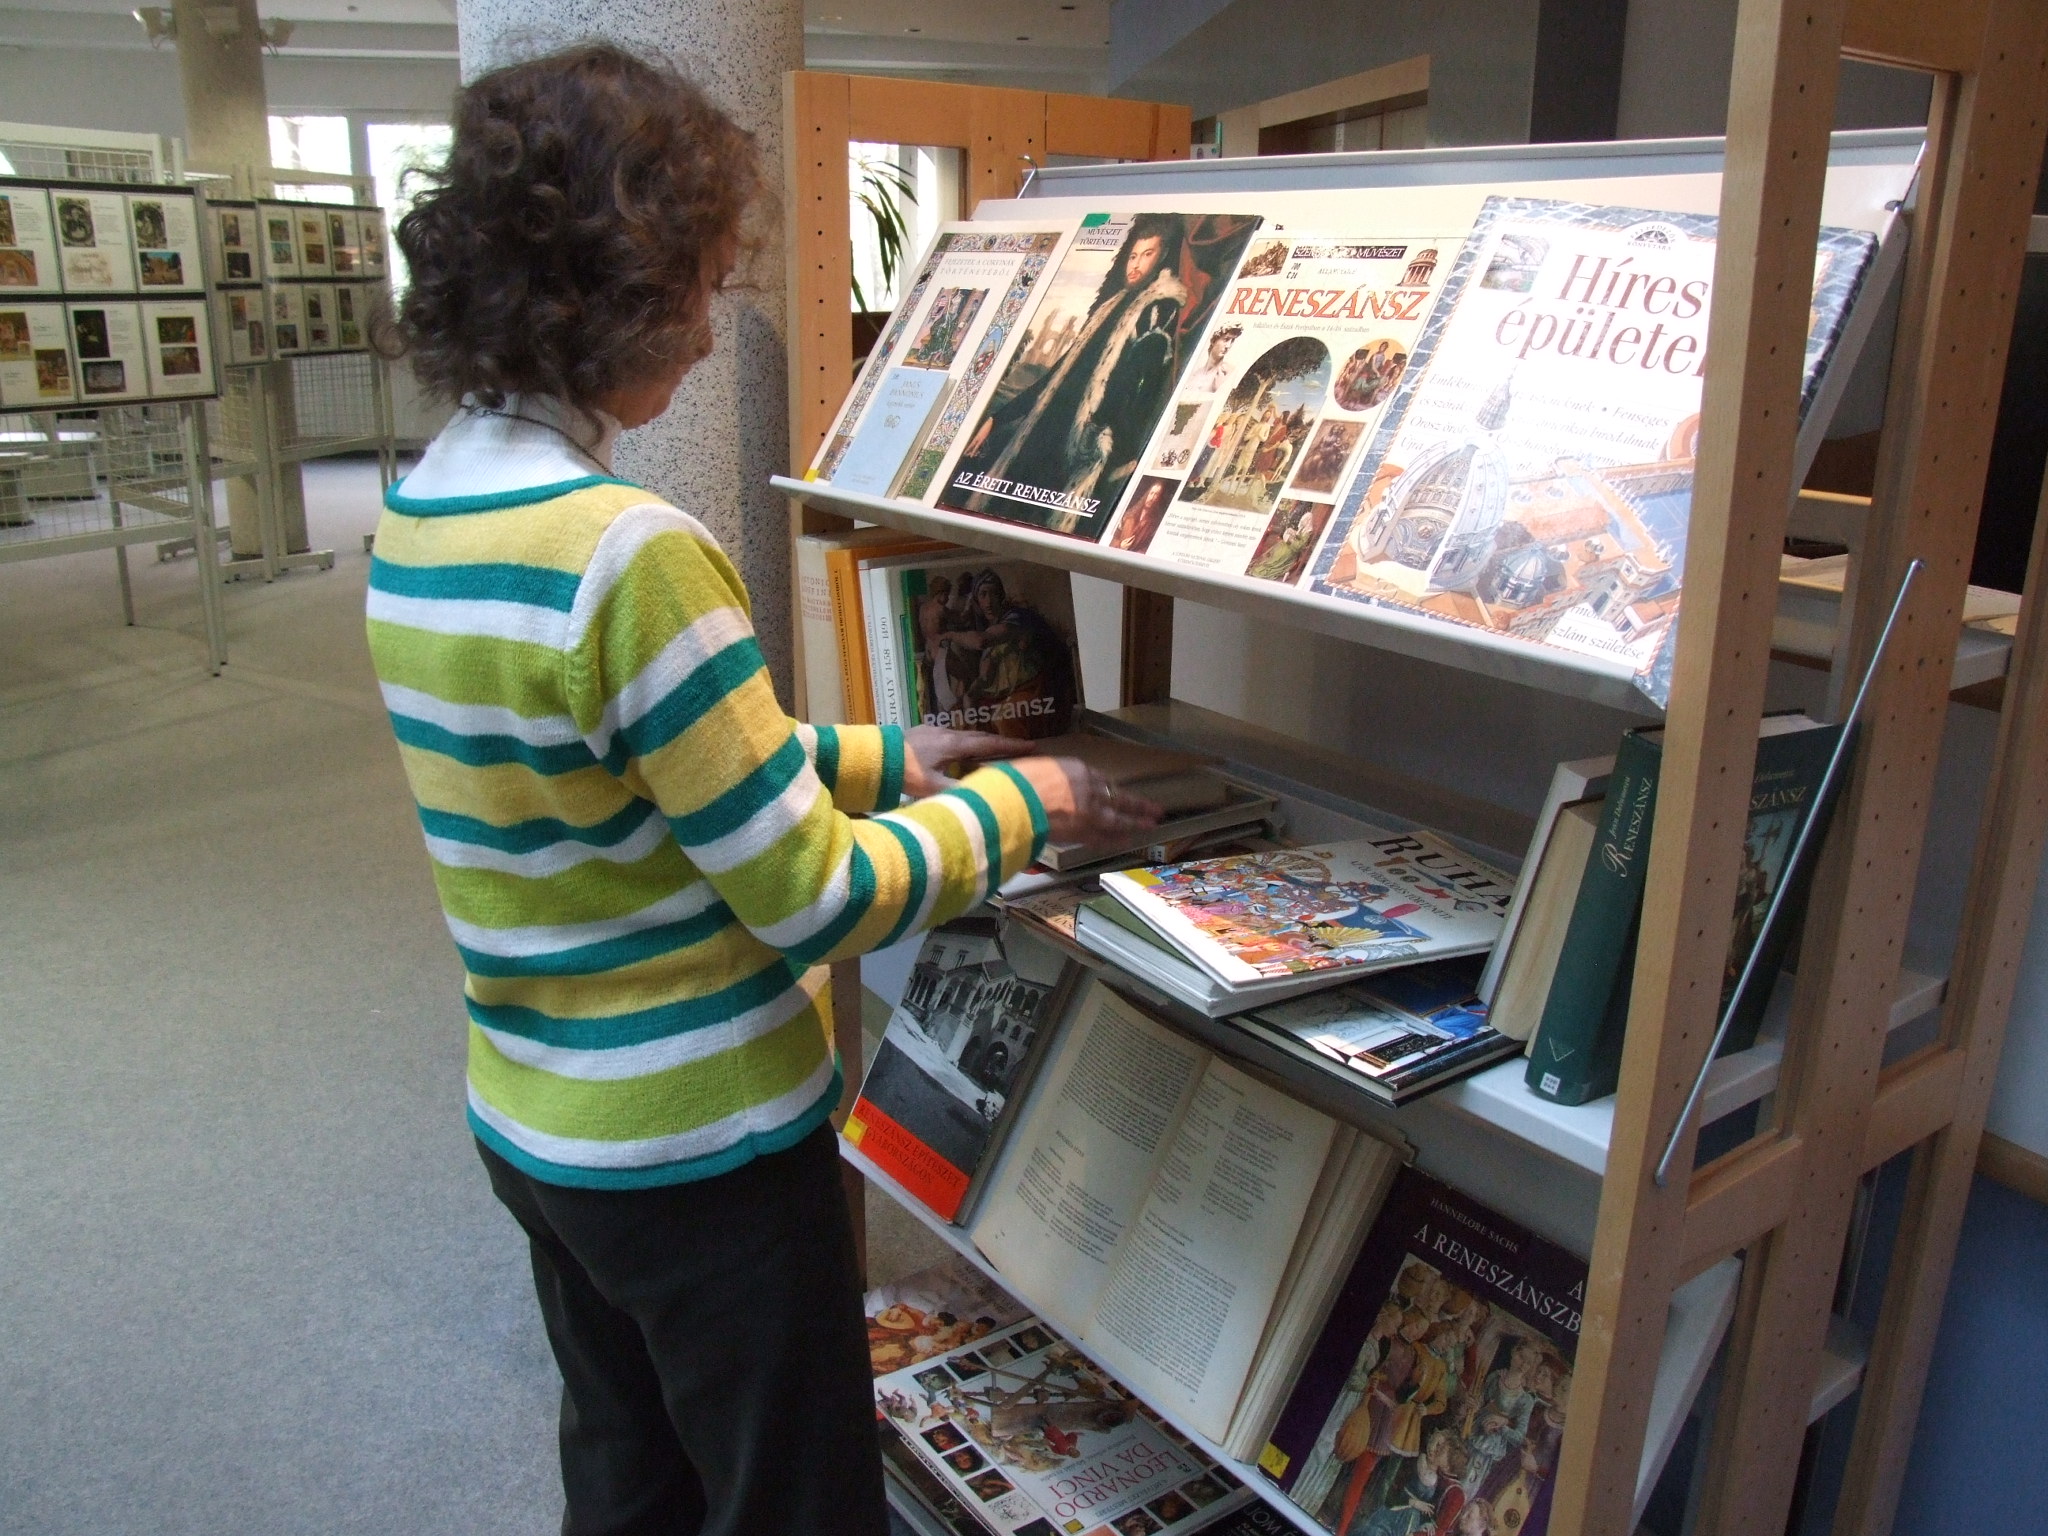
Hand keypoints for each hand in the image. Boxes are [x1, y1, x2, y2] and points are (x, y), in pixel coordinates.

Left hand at [901, 724, 1032, 797]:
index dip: (1011, 746)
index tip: (1031, 746)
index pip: (989, 744)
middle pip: (979, 736)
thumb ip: (959, 792)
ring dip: (980, 743)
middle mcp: (946, 733)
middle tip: (1018, 748)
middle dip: (999, 743)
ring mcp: (932, 730)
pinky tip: (958, 752)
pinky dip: (962, 744)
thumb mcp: (933, 787)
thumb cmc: (904, 772)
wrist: (874, 755)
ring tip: (992, 752)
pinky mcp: (921, 732)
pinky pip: (949, 737)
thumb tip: (984, 797)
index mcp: (953, 744)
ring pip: (963, 735)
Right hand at [1003, 757, 1161, 847]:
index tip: (1115, 791)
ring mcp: (1089, 812)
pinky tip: (1127, 840)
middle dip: (1138, 804)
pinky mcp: (1082, 833)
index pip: (1099, 779)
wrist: (1016, 801)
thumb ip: (1048, 775)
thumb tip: (1045, 780)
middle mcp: (1089, 789)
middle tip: (1155, 808)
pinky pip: (1103, 837)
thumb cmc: (1017, 781)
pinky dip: (1116, 839)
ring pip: (1118, 819)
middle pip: (1118, 797)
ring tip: (1151, 825)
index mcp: (1077, 770)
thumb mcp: (1035, 767)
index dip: (1108, 787)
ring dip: (1135, 822)